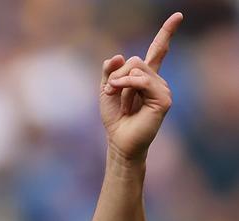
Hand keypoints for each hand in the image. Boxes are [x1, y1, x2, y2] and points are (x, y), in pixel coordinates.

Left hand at [100, 12, 182, 162]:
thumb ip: (110, 70)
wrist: (119, 140)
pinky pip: (143, 80)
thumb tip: (120, 55)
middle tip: (113, 94)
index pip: (158, 50)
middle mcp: (156, 80)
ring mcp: (162, 88)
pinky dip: (128, 85)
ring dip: (120, 84)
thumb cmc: (114, 117)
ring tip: (121, 103)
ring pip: (137, 68)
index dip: (166, 33)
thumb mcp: (106, 90)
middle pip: (135, 60)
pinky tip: (124, 98)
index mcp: (145, 77)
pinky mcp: (164, 98)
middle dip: (117, 76)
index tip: (177, 16)